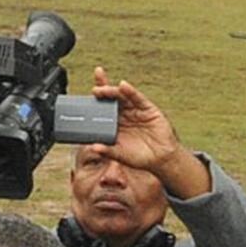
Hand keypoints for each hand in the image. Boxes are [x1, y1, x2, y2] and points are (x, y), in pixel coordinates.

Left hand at [91, 71, 211, 198]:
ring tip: (104, 89)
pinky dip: (131, 92)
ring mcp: (135, 110)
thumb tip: (93, 148)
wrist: (161, 160)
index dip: (95, 102)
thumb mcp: (120, 155)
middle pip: (111, 98)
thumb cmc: (139, 157)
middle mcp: (124, 114)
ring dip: (113, 91)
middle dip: (102, 91)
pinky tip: (124, 86)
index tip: (85, 98)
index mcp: (114, 124)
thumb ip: (107, 151)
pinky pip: (138, 98)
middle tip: (94, 91)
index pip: (102, 109)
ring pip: (122, 97)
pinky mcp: (148, 109)